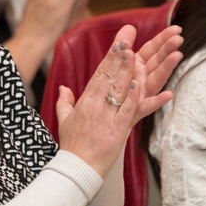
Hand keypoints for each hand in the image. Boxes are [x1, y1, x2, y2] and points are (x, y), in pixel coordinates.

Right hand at [55, 24, 182, 175]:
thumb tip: (63, 89)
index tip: (120, 40)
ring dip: (128, 71)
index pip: (100, 73)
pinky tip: (142, 84)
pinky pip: (129, 110)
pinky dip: (136, 97)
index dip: (110, 56)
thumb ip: (65, 102)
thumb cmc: (72, 146)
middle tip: (128, 37)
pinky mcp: (117, 130)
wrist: (76, 169)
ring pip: (119, 89)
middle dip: (120, 55)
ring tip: (136, 53)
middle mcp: (95, 105)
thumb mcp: (65, 120)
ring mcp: (106, 117)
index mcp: (85, 101)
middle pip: (109, 76)